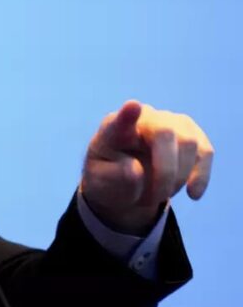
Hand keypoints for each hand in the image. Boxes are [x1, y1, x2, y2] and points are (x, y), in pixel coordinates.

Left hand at [80, 100, 213, 234]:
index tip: (132, 106)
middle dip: (166, 172)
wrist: (126, 182)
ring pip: (189, 143)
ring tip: (160, 194)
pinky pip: (205, 152)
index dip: (127, 114)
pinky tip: (192, 194)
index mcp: (113, 129)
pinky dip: (201, 176)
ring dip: (179, 177)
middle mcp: (143, 117)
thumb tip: (136, 169)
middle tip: (152, 200)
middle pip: (165, 133)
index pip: (120, 120)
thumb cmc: (110, 178)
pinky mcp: (191, 134)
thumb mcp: (101, 183)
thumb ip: (114, 177)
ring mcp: (170, 122)